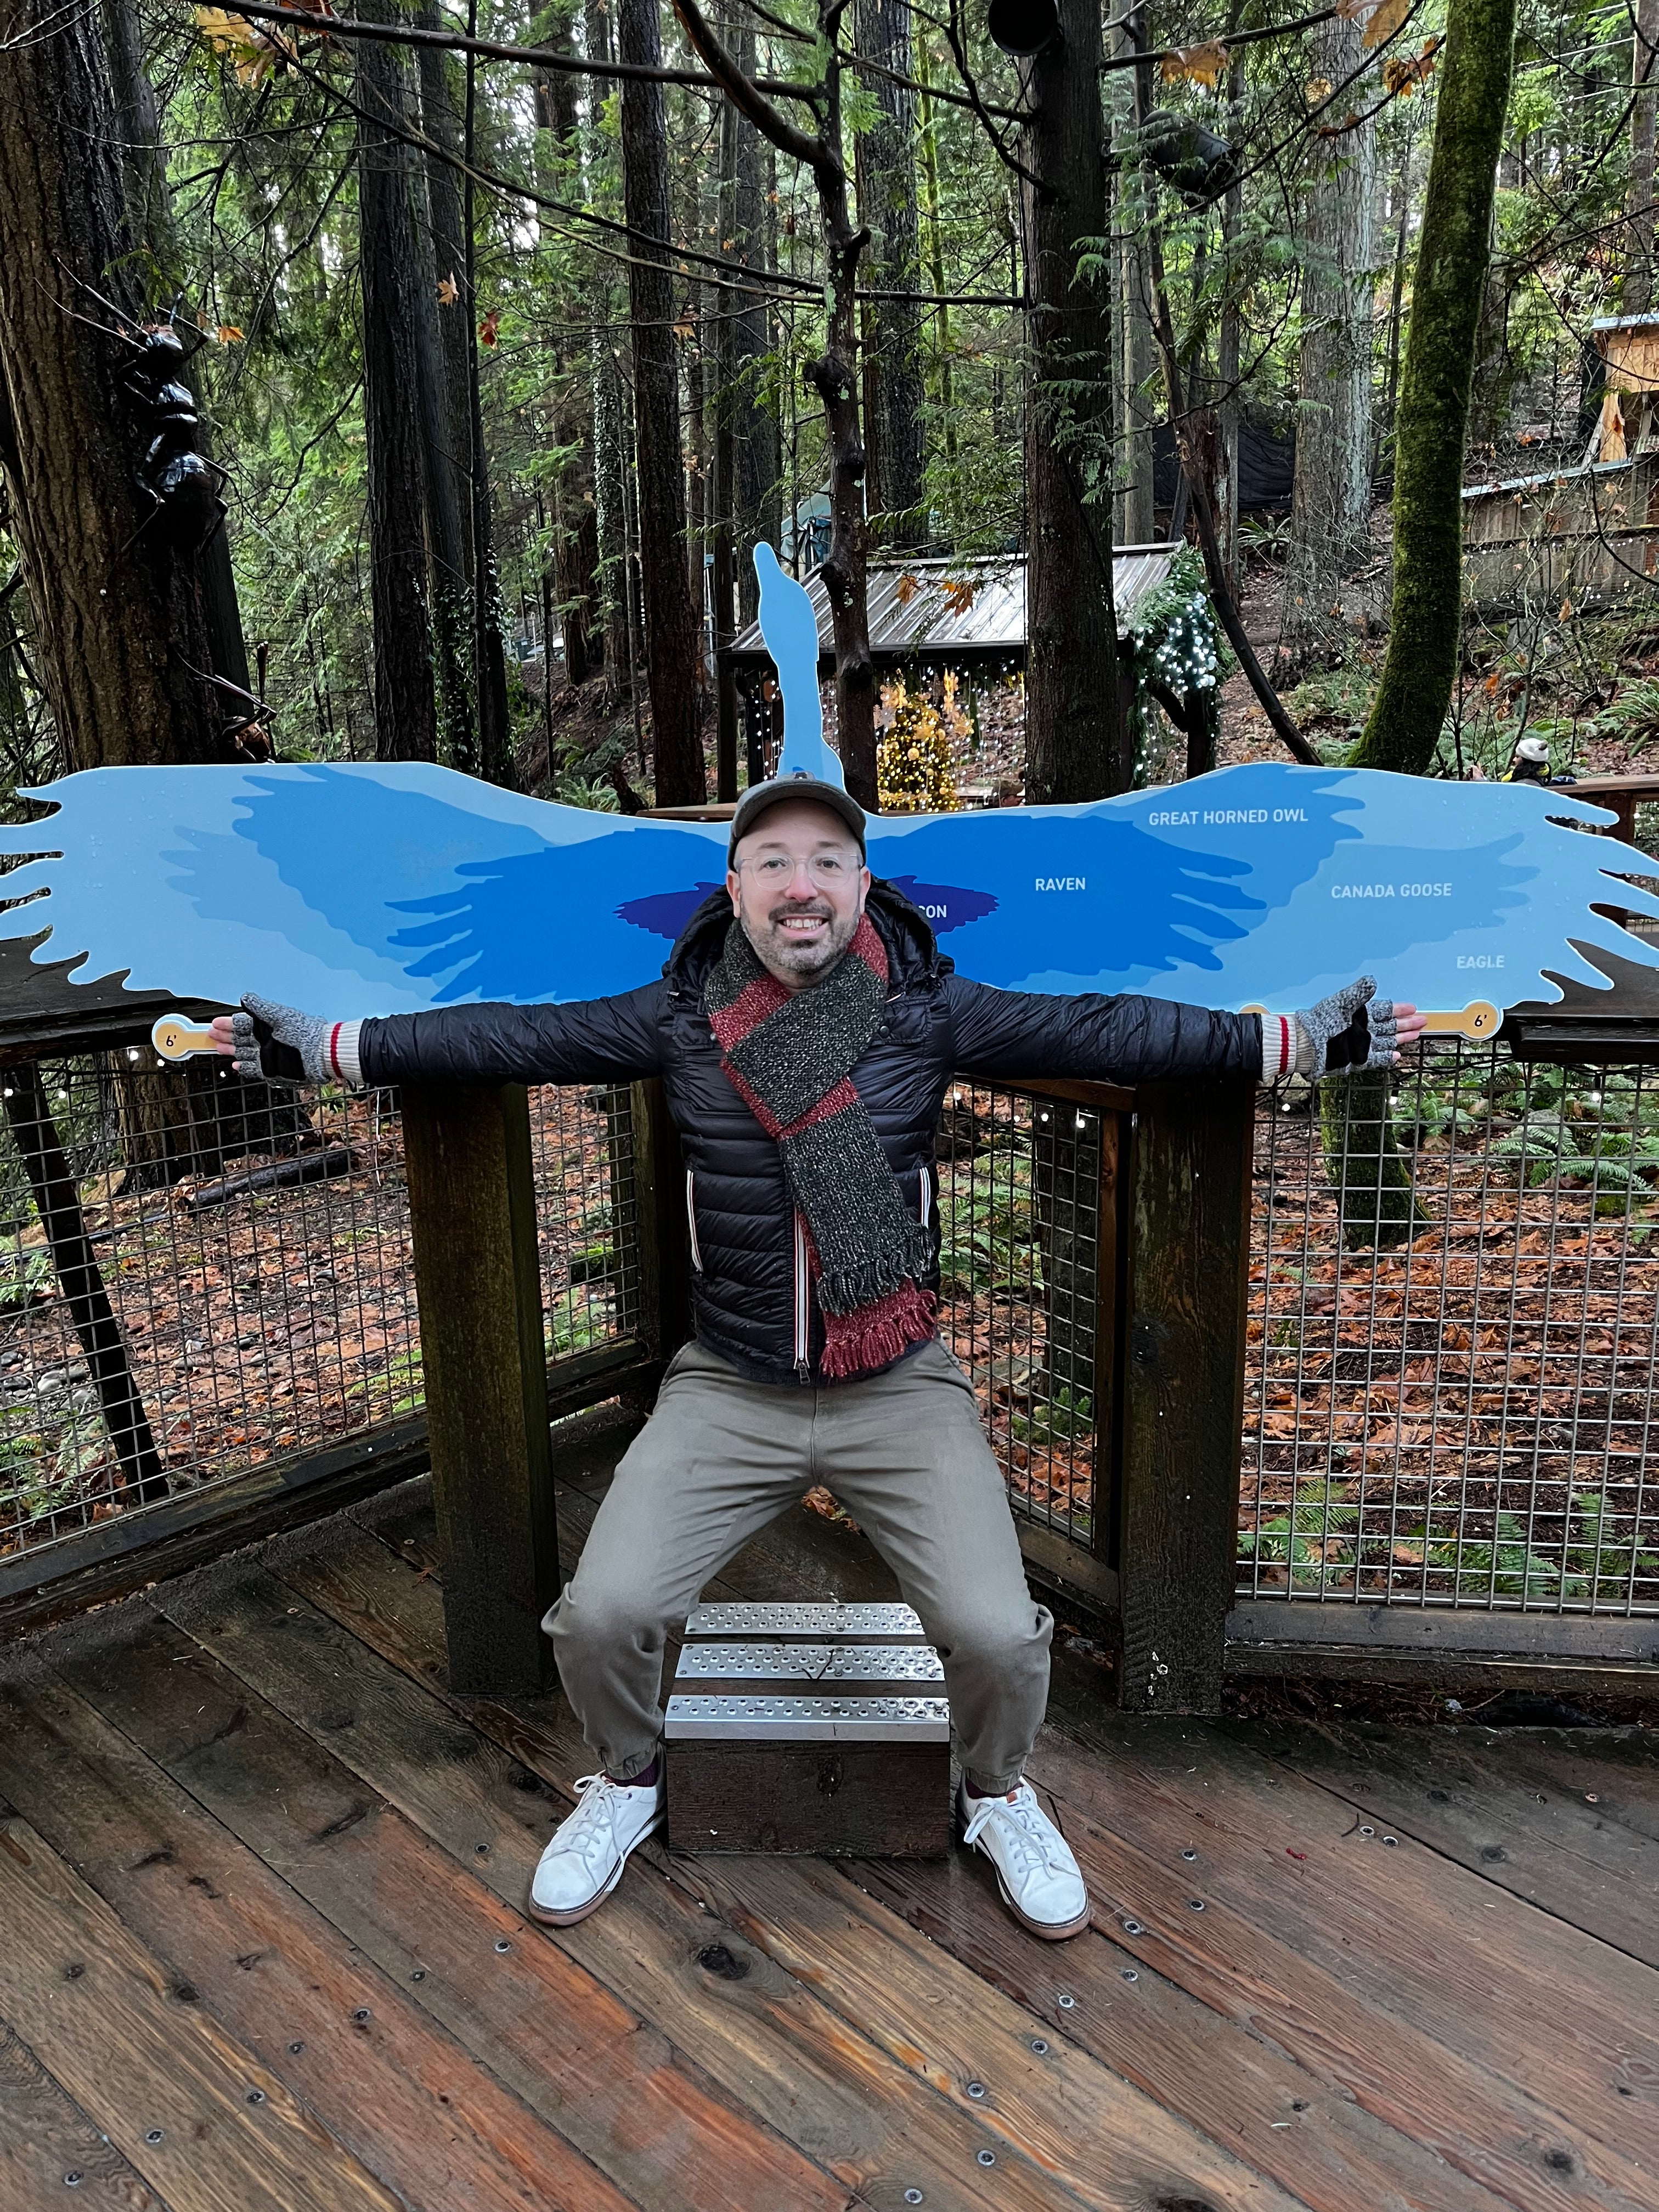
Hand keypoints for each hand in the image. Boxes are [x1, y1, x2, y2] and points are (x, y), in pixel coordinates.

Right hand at [216, 993, 332, 1083]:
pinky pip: (254, 1068)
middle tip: (211, 1034)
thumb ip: (260, 1007)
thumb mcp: (279, 1015)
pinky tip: (236, 1063)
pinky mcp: (271, 1069)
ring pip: (244, 1052)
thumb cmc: (304, 1032)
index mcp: (267, 1026)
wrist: (318, 1053)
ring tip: (218, 1047)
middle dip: (225, 1036)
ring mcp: (268, 1055)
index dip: (228, 1023)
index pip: (242, 1023)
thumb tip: (245, 997)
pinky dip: (244, 1066)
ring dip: (231, 1049)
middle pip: (241, 1038)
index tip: (216, 1023)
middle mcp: (267, 1040)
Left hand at [1296, 976, 1420, 1078]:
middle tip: (1422, 1021)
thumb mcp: (1341, 1002)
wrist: (1309, 1044)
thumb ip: (1359, 992)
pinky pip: (1376, 1058)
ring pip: (1387, 1041)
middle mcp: (1362, 1030)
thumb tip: (1372, 981)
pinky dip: (1387, 1056)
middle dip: (1406, 1023)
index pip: (1384, 1010)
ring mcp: (1361, 1045)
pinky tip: (1397, 1054)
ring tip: (1415, 1034)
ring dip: (1401, 1037)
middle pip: (1389, 1025)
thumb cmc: (1322, 1021)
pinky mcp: (1357, 1059)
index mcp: (1359, 1014)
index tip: (1412, 1007)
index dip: (1398, 1009)